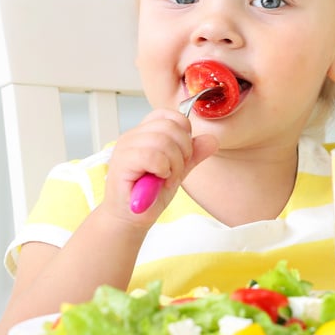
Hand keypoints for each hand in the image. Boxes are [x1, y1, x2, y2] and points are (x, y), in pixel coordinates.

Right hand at [101, 109, 218, 223]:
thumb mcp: (177, 172)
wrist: (129, 220)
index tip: (184, 154)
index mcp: (145, 133)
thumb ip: (193, 155)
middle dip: (183, 151)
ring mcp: (126, 147)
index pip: (168, 115)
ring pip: (163, 140)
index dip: (184, 132)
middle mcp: (133, 136)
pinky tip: (158, 179)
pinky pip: (151, 155)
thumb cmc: (148, 196)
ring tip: (167, 178)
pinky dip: (162, 169)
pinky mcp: (122, 162)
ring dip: (174, 164)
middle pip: (170, 126)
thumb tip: (212, 139)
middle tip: (176, 171)